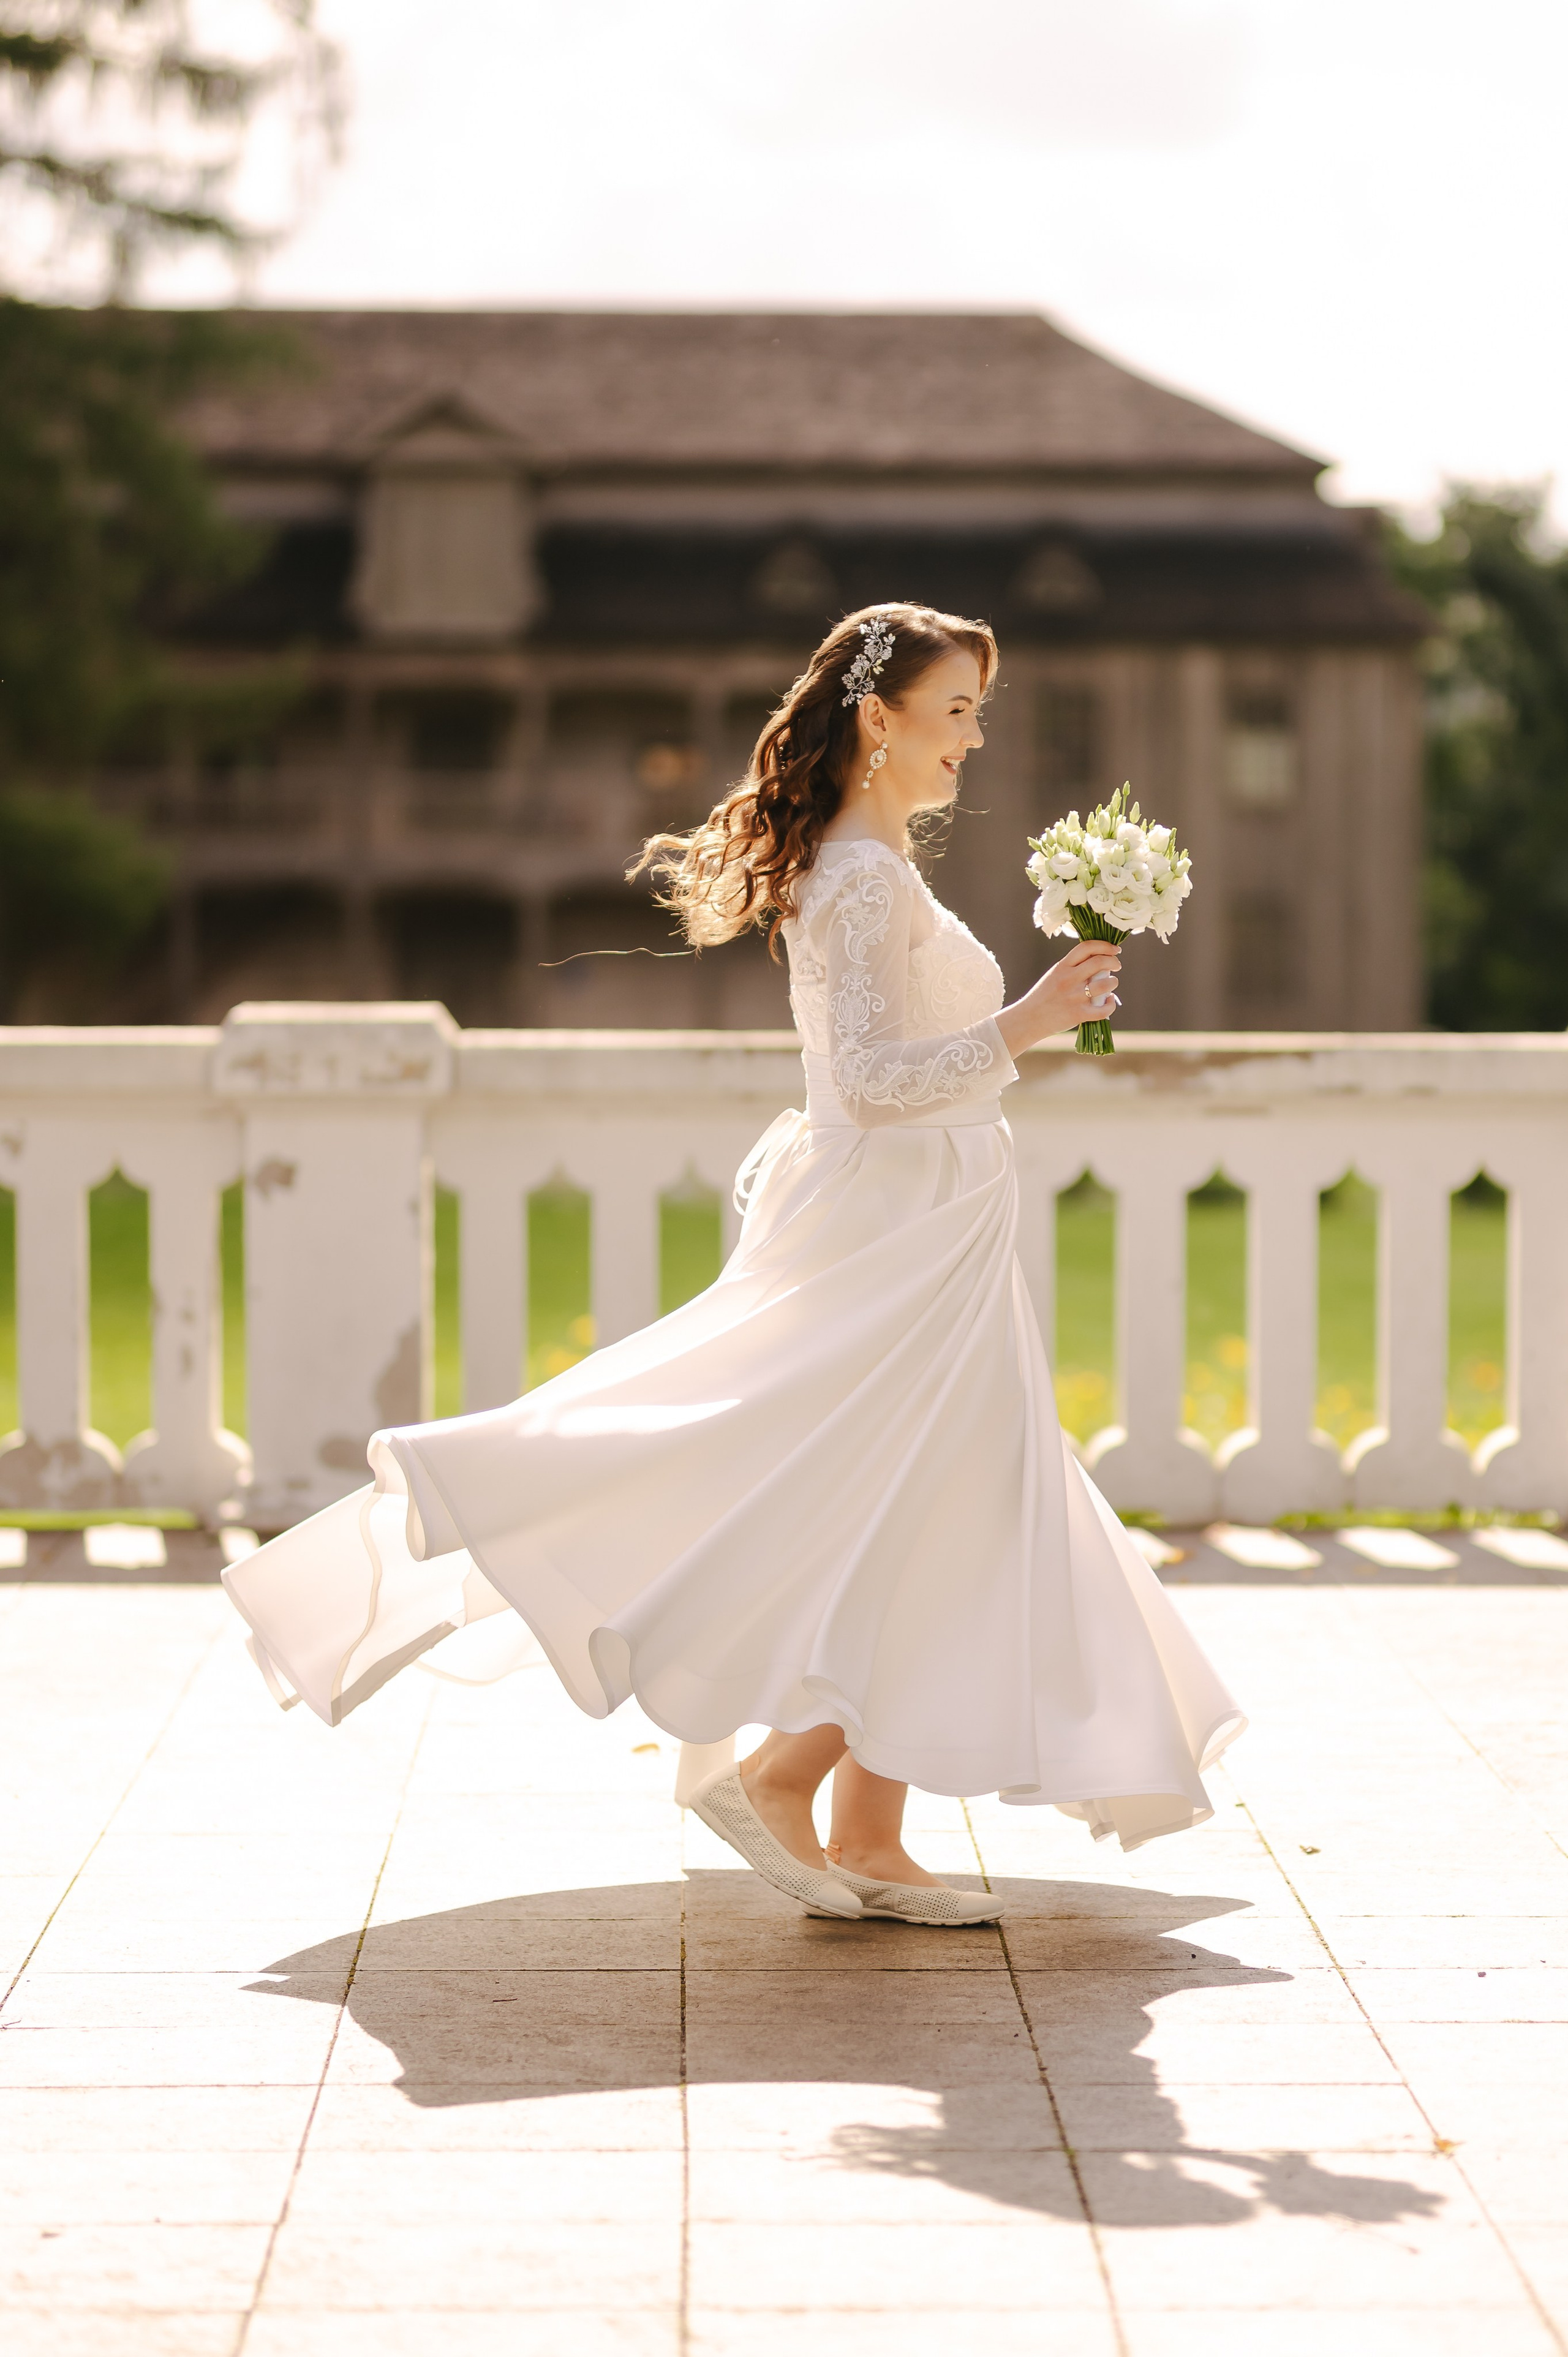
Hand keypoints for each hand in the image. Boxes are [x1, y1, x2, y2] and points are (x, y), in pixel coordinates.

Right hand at [994, 939, 1121, 1055]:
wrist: (1029, 1018)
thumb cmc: (1044, 996)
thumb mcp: (1054, 975)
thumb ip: (1073, 967)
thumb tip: (1098, 960)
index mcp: (1062, 966)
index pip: (1087, 947)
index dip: (1105, 945)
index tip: (1114, 950)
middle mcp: (1068, 979)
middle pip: (1099, 962)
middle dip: (1114, 962)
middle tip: (1117, 965)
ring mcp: (1074, 997)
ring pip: (1105, 984)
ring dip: (1114, 982)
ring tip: (1112, 984)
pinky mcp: (1078, 1014)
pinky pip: (1103, 1009)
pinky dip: (1110, 1004)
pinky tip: (1108, 1001)